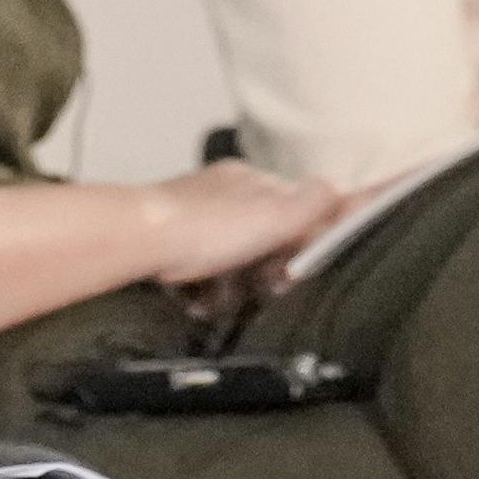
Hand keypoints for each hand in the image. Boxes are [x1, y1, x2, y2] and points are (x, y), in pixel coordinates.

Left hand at [139, 156, 342, 289]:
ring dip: (237, 286)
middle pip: (266, 241)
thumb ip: (311, 203)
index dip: (303, 244)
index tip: (297, 267)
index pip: (297, 208)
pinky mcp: (175, 247)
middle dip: (267, 270)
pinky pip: (206, 275)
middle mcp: (225, 194)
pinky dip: (208, 290)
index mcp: (252, 181)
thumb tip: (339, 188)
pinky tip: (203, 298)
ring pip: (236, 263)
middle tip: (264, 284)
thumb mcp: (273, 214)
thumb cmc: (202, 226)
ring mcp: (198, 219)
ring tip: (227, 295)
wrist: (139, 242)